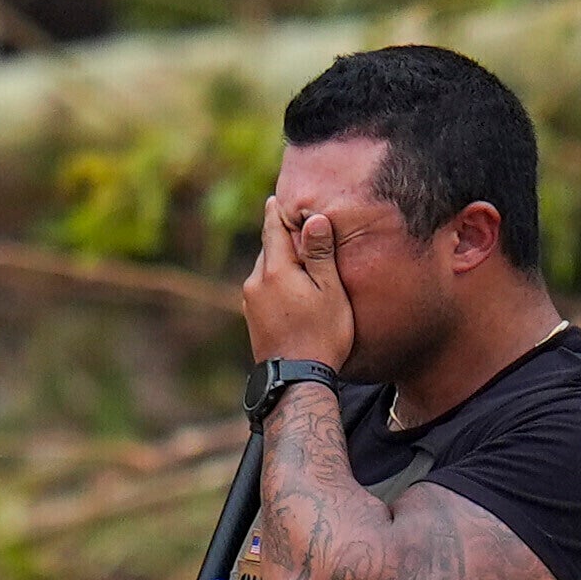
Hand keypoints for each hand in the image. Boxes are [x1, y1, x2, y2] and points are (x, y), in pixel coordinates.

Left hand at [238, 190, 365, 374]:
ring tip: (295, 256)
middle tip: (290, 222)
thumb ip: (320, 254)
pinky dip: (275, 280)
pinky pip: (262, 287)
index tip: (275, 198)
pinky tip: (290, 287)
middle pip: (269, 249)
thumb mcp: (330, 291)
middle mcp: (256, 282)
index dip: (277, 213)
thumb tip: (313, 219)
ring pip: (265, 270)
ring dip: (278, 261)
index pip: (273, 230)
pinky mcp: (252, 318)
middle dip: (279, 237)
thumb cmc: (322, 335)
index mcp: (275, 270)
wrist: (296, 381)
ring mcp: (250, 302)